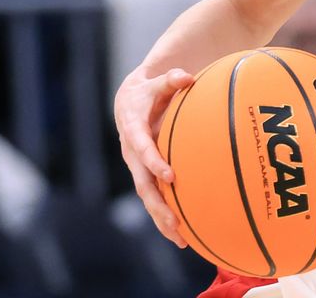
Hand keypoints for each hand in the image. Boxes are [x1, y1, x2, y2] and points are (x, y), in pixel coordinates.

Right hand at [114, 67, 193, 247]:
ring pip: (148, 197)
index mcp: (133, 130)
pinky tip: (183, 234)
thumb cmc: (148, 91)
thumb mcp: (156, 82)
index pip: (142, 148)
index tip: (169, 175)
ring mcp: (138, 167)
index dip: (153, 162)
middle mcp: (132, 154)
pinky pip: (154, 197)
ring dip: (162, 218)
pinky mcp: (145, 175)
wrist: (129, 101)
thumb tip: (185, 75)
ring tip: (181, 239)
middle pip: (143, 183)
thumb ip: (170, 79)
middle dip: (158, 203)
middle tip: (175, 220)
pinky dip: (165, 215)